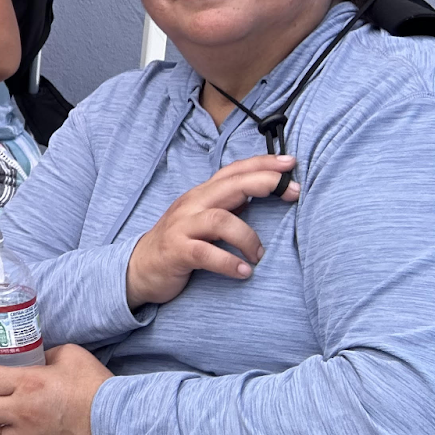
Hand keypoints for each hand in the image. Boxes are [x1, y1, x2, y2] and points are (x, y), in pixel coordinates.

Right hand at [125, 154, 292, 308]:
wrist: (140, 268)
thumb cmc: (180, 243)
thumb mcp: (204, 218)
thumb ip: (229, 206)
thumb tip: (264, 194)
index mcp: (201, 195)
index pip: (233, 171)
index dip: (262, 164)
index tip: (290, 162)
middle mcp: (191, 205)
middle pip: (230, 185)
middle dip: (265, 183)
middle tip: (294, 191)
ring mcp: (182, 227)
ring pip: (220, 220)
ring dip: (248, 237)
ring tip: (258, 255)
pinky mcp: (177, 251)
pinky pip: (206, 254)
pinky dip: (229, 263)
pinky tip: (244, 272)